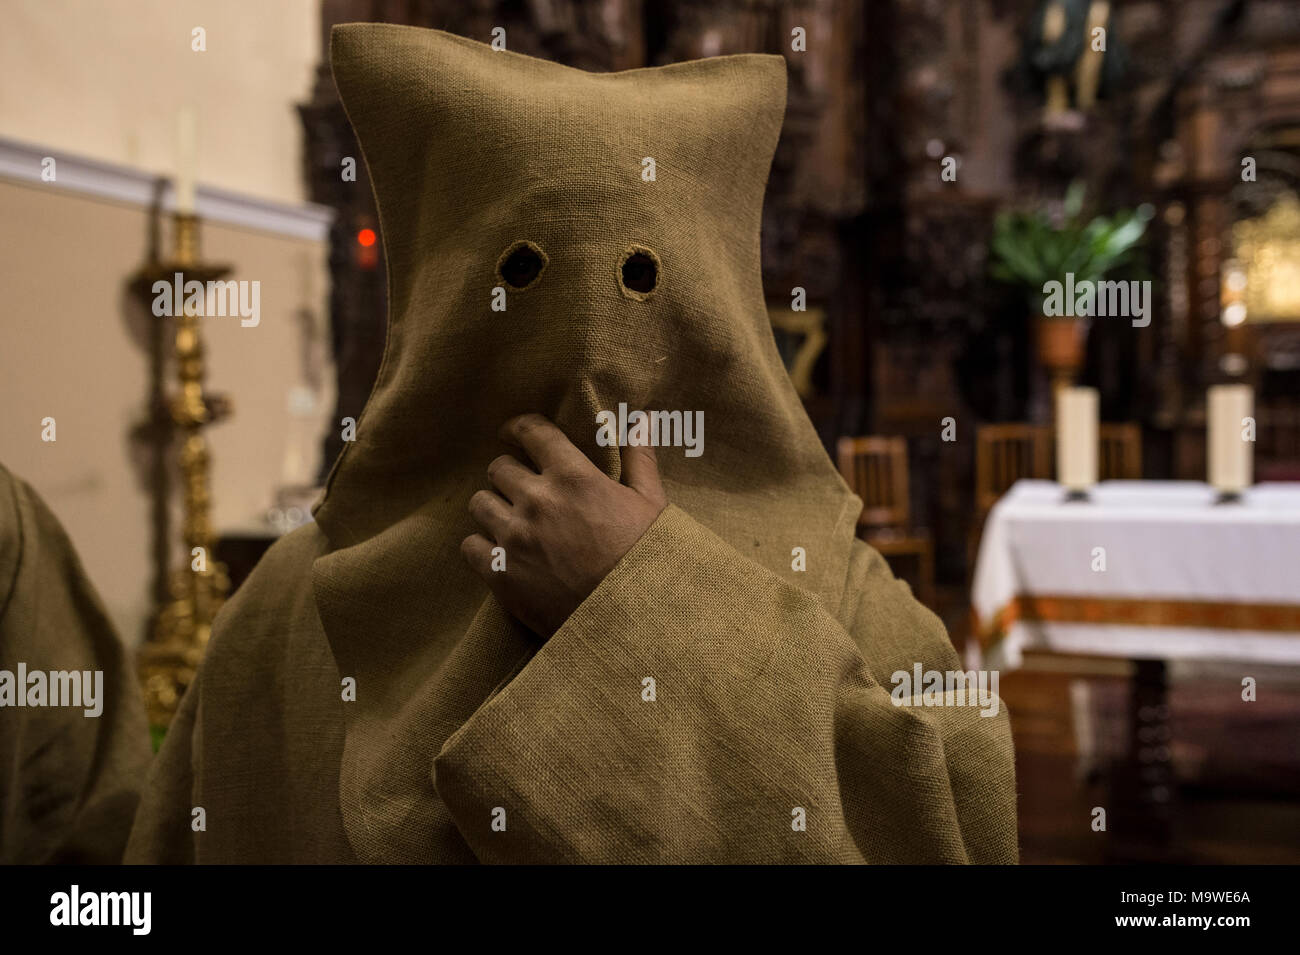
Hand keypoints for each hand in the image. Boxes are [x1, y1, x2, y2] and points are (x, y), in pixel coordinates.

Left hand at [462, 413, 667, 636]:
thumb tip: (640, 419)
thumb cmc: (647, 560)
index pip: (531, 432)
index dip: (518, 428)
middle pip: (499, 468)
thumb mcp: (651, 504)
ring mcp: (515, 538)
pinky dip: (481, 546)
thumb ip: (639, 458)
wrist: (634, 621)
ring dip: (493, 508)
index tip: (513, 433)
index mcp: (574, 477)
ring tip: (509, 522)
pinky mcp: (500, 574)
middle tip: (521, 489)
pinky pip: (469, 546)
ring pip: (479, 503)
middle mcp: (538, 501)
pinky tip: (499, 552)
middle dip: (509, 475)